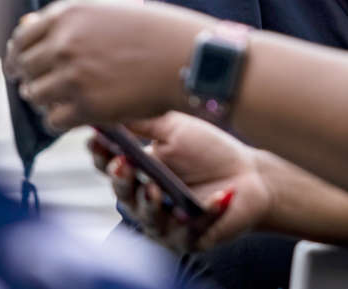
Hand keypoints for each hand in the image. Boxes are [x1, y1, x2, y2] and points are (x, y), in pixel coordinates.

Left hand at [4, 0, 212, 129]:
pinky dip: (63, 120)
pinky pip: (54, 120)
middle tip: (50, 88)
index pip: (21, 38)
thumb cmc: (155, 33)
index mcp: (68, 14)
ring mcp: (73, 76)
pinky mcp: (86, 107)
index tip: (22, 67)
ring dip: (48, 101)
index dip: (19, 56)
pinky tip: (81, 114)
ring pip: (35, 96)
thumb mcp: (109, 14)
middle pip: (25, 69)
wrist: (188, 57)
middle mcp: (64, 43)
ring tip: (71, 100)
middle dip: (34, 79)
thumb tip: (24, 28)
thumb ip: (69, 24)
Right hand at [89, 113, 273, 251]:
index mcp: (139, 174)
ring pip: (152, 220)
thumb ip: (143, 122)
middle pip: (125, 196)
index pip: (111, 167)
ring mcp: (167, 225)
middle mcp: (146, 203)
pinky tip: (218, 197)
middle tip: (123, 164)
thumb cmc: (209, 151)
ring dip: (151, 205)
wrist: (249, 174)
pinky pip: (195, 230)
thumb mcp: (175, 130)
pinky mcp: (193, 239)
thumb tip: (111, 107)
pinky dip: (208, 213)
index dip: (102, 155)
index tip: (97, 140)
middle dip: (122, 181)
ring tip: (155, 189)